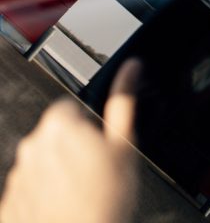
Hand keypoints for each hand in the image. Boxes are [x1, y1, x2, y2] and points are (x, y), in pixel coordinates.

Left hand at [0, 59, 140, 222]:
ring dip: (56, 176)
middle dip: (71, 150)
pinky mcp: (10, 207)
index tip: (98, 147)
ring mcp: (17, 180)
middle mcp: (31, 147)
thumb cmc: (105, 201)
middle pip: (54, 138)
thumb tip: (131, 68)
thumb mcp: (125, 145)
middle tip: (94, 174)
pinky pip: (28, 196)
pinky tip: (63, 211)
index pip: (70, 108)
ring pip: (41, 168)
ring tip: (80, 197)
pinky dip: (42, 201)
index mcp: (58, 124)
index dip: (87, 126)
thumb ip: (123, 100)